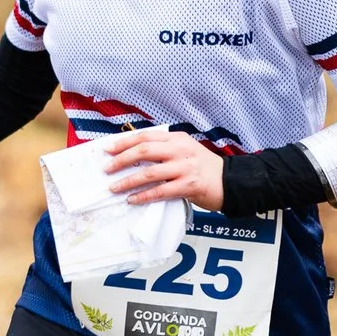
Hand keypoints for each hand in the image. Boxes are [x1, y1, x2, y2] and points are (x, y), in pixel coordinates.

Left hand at [103, 129, 224, 209]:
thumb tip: (132, 154)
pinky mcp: (189, 186)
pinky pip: (160, 191)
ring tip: (114, 187)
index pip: (145, 136)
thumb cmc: (203, 167)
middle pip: (144, 151)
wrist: (230, 182)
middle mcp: (180, 150)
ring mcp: (185, 168)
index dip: (124, 142)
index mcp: (177, 138)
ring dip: (128, 181)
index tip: (108, 149)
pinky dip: (143, 195)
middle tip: (107, 168)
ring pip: (149, 173)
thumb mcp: (184, 150)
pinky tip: (132, 199)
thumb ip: (164, 149)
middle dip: (122, 160)